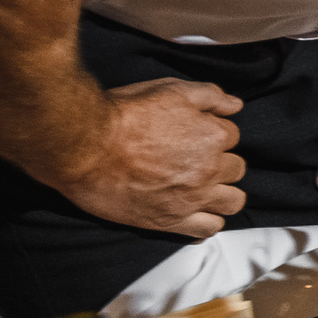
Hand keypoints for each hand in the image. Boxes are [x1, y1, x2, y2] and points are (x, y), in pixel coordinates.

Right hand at [65, 79, 247, 238]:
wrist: (82, 146)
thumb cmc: (123, 114)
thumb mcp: (171, 89)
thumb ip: (210, 96)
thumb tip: (234, 105)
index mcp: (213, 136)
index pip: (232, 136)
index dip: (213, 134)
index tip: (193, 136)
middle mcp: (209, 169)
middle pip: (235, 169)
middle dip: (220, 163)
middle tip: (194, 161)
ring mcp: (191, 198)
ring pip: (231, 202)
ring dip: (221, 193)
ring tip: (201, 188)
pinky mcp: (169, 221)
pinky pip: (209, 229)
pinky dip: (207, 222)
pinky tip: (194, 212)